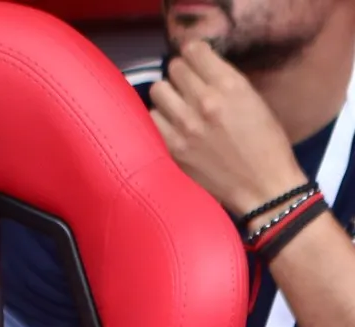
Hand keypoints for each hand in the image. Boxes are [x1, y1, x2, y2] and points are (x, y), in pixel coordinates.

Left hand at [149, 40, 307, 214]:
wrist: (262, 186)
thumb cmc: (265, 145)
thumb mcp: (254, 101)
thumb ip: (224, 82)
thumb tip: (198, 69)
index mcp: (230, 86)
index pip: (193, 50)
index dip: (193, 55)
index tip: (195, 62)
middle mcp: (204, 102)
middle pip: (173, 68)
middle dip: (181, 75)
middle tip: (188, 88)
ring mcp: (184, 126)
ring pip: (158, 90)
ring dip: (167, 96)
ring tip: (178, 108)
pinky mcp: (171, 148)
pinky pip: (151, 119)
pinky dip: (159, 120)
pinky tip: (170, 127)